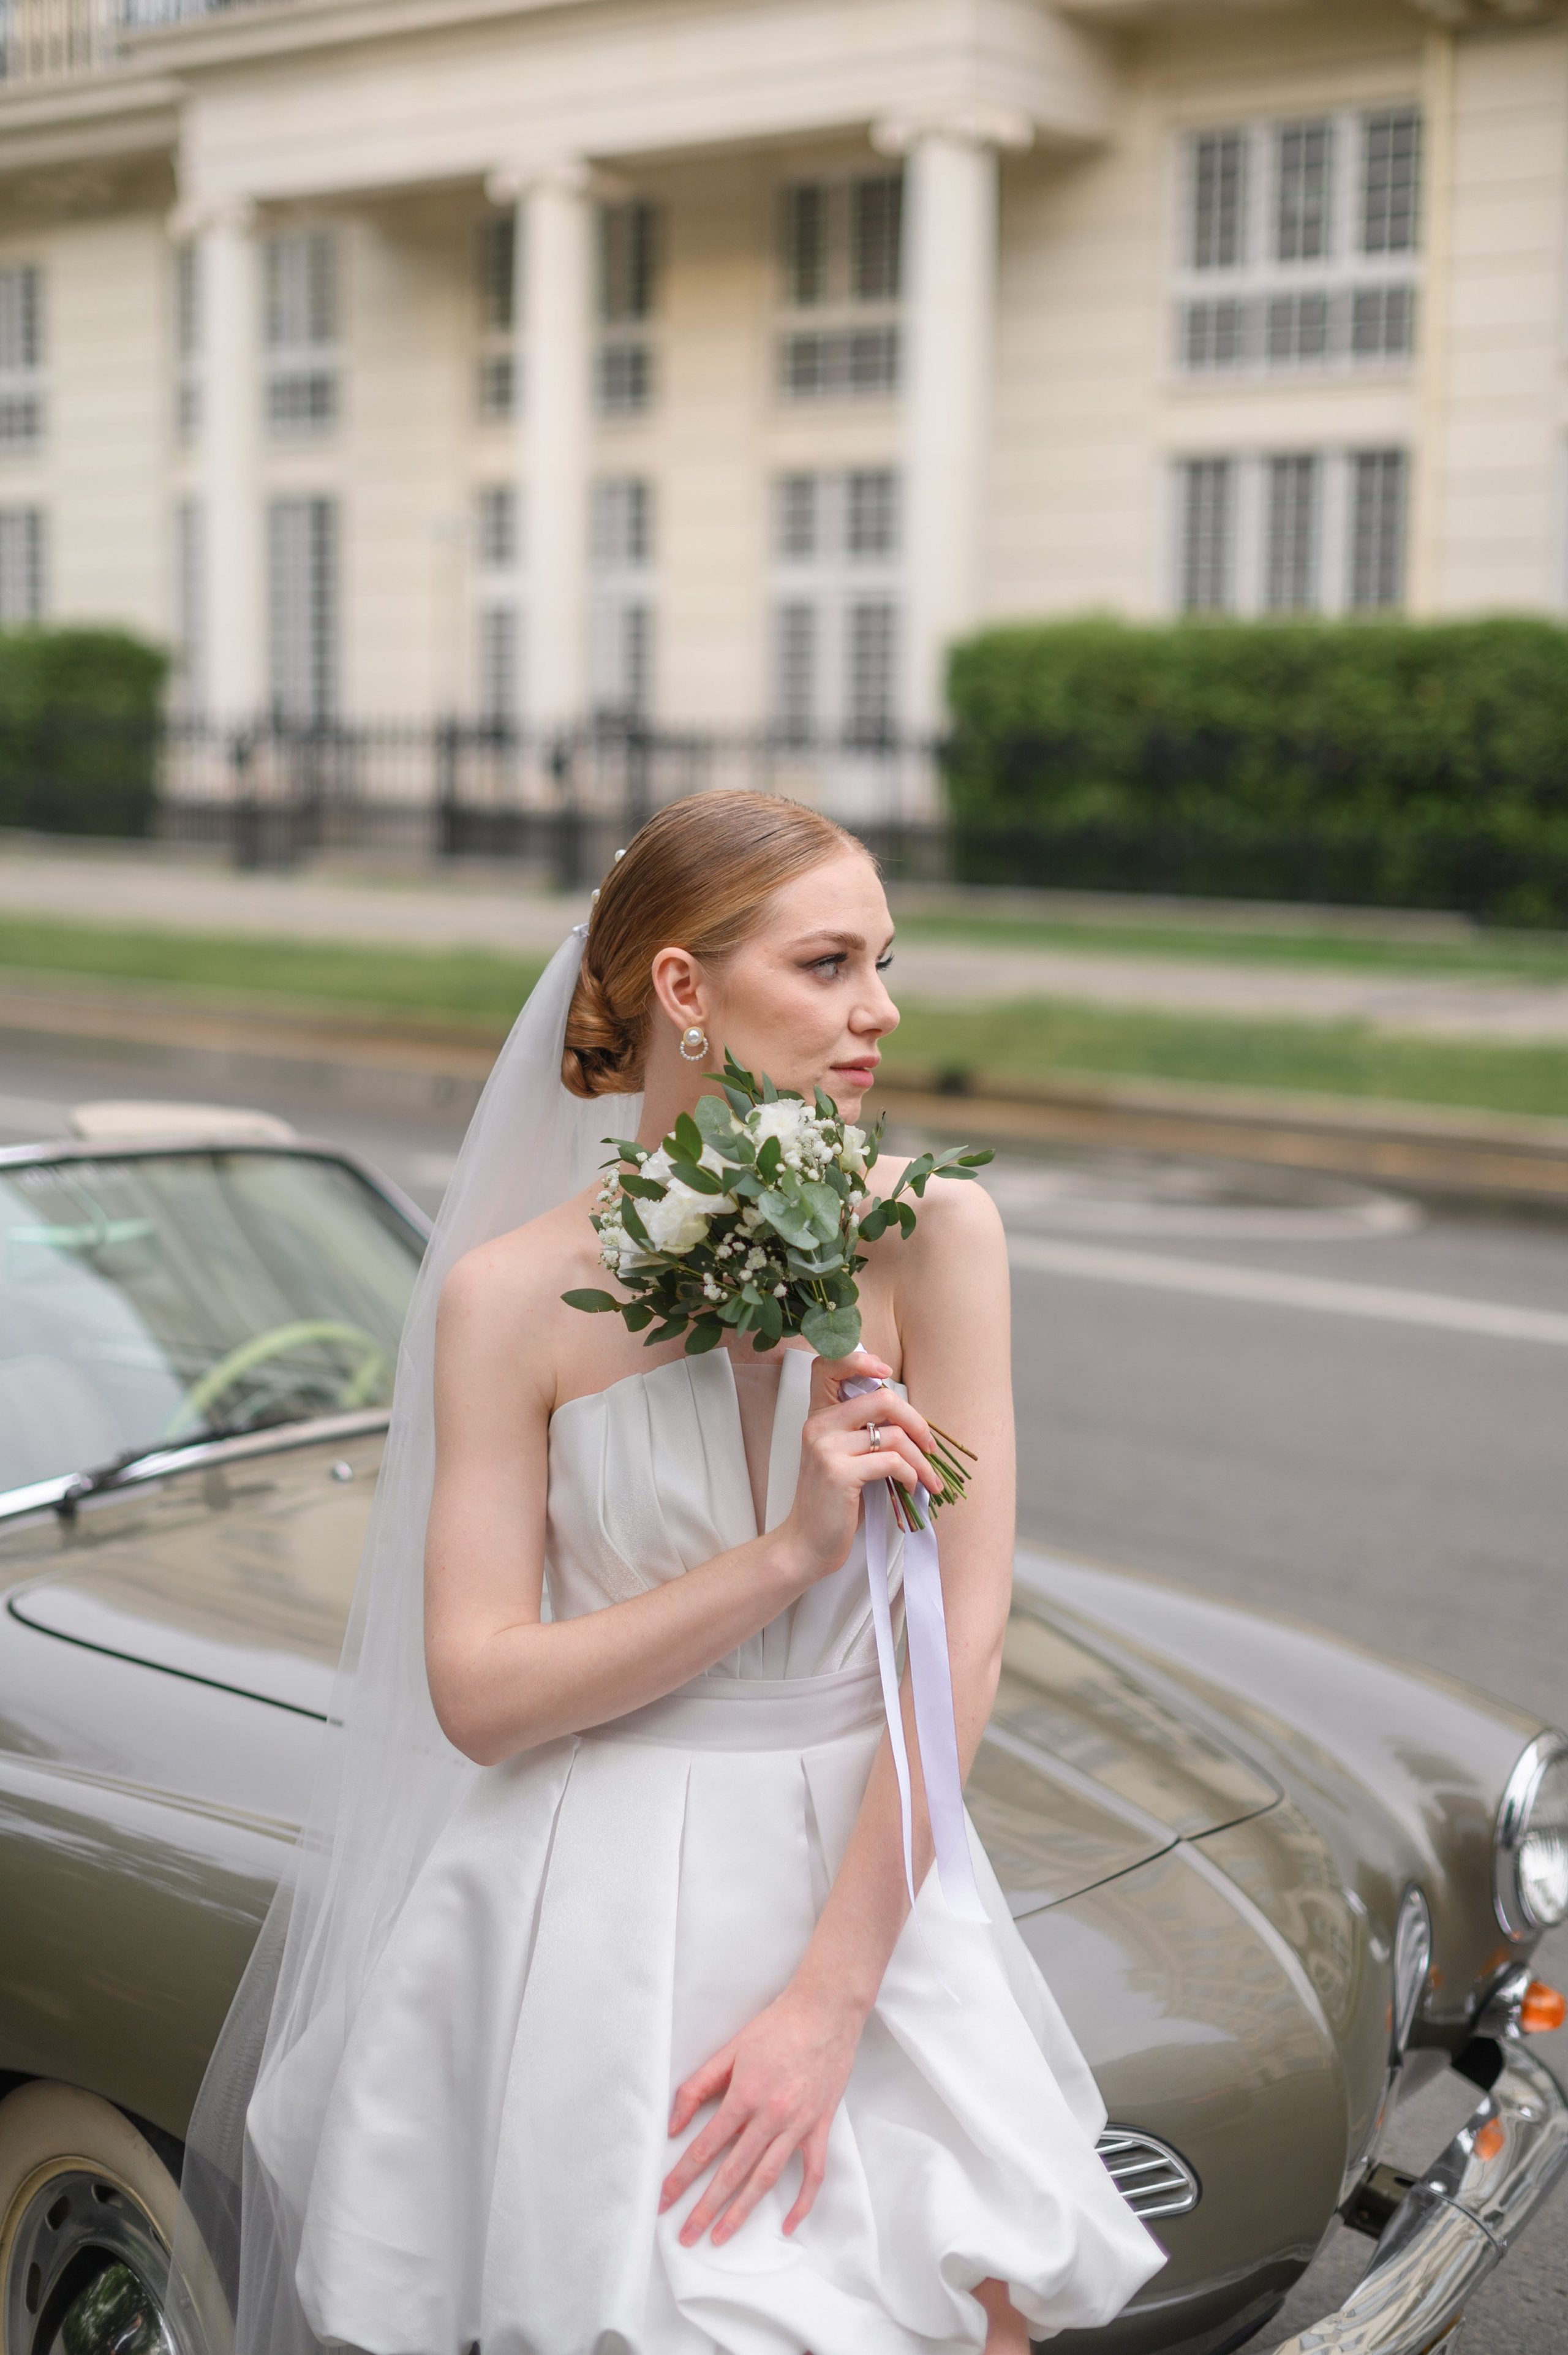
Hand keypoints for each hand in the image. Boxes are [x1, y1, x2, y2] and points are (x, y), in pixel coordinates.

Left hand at [660, 1981, 863, 2244]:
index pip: (706, 2146)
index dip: (682, 2176)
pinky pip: (813, 2173)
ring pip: (766, 2178)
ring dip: (742, 2212)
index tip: (665, 2199)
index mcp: (745, 2094)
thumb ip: (698, 2086)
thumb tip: (674, 2124)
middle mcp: (771, 2115)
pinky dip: (803, 2203)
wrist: (825, 2011)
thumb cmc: (776, 2027)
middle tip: (687, 2236)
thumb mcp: (730, 2049)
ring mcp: (799, 2124)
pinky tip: (788, 2224)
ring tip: (721, 2237)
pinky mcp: (821, 2126)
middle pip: (732, 2171)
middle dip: (706, 2207)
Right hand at [774, 1349, 937, 1585]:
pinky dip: (911, 1474)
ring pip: (893, 1434)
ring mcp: (827, 1449)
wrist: (807, 1543)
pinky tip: (912, 1487)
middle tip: (929, 1445)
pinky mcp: (840, 1474)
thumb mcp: (841, 1456)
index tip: (886, 1373)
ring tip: (928, 1477)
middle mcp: (819, 1426)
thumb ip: (861, 1429)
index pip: (828, 1365)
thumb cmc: (831, 1501)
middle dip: (916, 1422)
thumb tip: (908, 1416)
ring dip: (921, 1459)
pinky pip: (892, 1462)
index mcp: (818, 1416)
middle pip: (881, 1399)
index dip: (859, 1359)